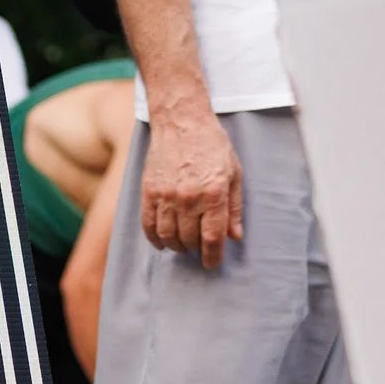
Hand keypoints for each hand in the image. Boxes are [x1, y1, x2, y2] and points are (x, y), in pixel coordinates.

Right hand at [138, 100, 240, 272]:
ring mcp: (166, 195)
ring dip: (177, 247)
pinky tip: (162, 242)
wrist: (181, 120)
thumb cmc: (212, 145)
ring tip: (183, 246)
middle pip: (190, 240)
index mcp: (214, 194)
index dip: (213, 257)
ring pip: (168, 237)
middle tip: (199, 249)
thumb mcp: (233, 173)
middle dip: (196, 250)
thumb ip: (235, 207)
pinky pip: (148, 225)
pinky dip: (155, 239)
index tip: (212, 263)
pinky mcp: (149, 191)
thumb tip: (235, 237)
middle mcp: (189, 198)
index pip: (213, 238)